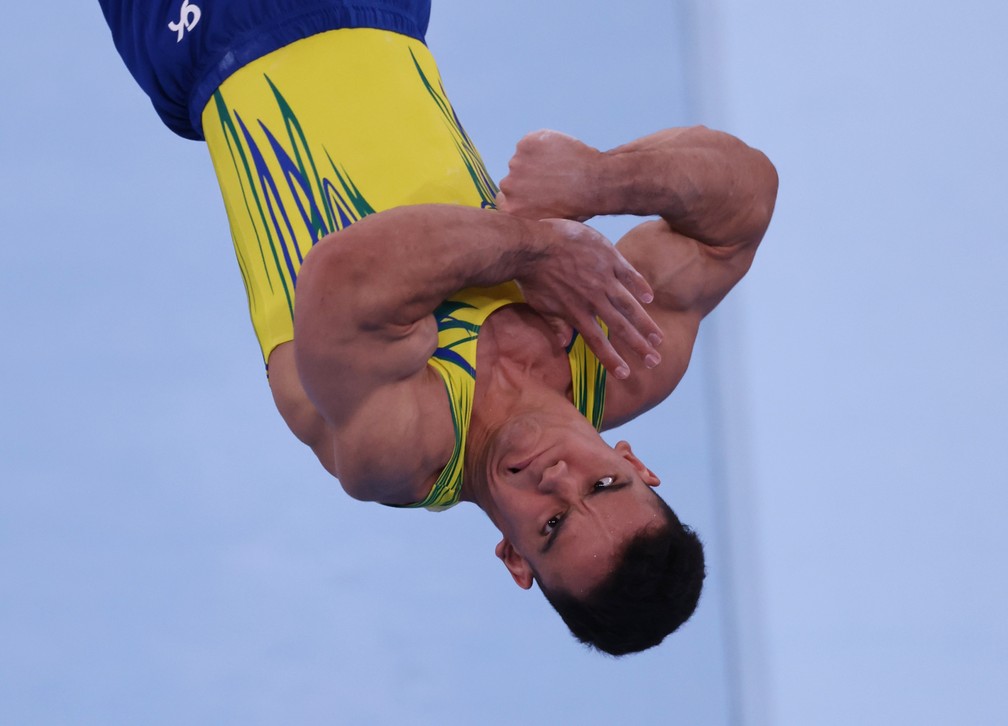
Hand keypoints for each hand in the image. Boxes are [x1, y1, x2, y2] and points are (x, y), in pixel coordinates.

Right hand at [497, 130, 600, 220]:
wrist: (595, 183)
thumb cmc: (578, 206)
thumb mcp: (548, 223)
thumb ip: (530, 214)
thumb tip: (528, 210)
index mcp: (511, 209)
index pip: (504, 199)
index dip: (520, 194)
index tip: (535, 192)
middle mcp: (508, 187)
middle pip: (512, 178)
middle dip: (527, 177)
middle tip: (552, 178)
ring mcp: (516, 163)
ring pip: (523, 158)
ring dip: (536, 160)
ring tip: (561, 167)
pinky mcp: (526, 144)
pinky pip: (532, 142)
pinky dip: (544, 144)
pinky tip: (562, 153)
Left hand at [517, 219, 662, 378]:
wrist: (532, 245)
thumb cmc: (531, 275)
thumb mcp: (540, 304)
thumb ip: (555, 323)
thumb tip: (564, 344)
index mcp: (576, 313)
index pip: (597, 342)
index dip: (612, 360)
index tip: (625, 374)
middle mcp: (594, 300)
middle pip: (621, 328)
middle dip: (639, 346)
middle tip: (654, 361)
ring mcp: (603, 278)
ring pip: (630, 304)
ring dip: (646, 323)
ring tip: (658, 338)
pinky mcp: (608, 258)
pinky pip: (629, 274)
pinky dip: (640, 286)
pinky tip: (650, 298)